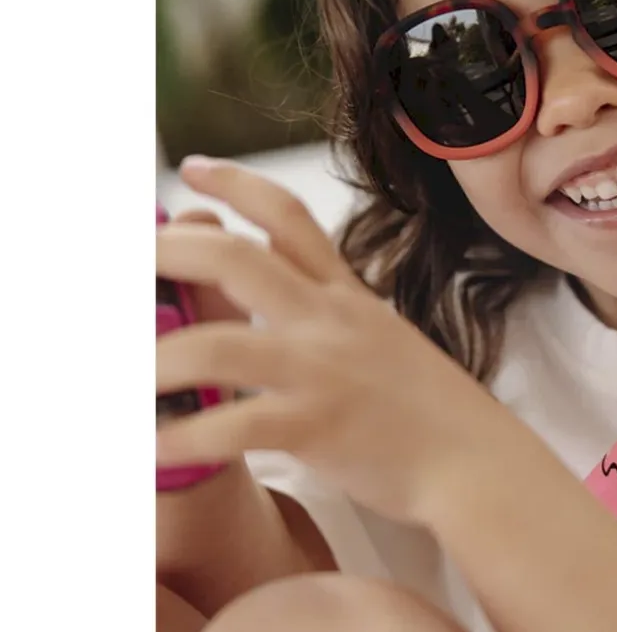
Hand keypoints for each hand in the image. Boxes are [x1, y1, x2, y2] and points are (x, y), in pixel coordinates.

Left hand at [156, 158, 508, 525]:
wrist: (479, 462)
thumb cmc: (430, 411)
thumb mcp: (384, 341)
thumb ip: (332, 318)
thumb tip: (278, 307)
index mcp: (346, 296)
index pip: (288, 215)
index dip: (235, 184)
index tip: (192, 169)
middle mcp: (330, 321)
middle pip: (236, 258)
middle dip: (166, 250)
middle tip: (123, 256)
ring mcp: (323, 371)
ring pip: (217, 345)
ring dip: (156, 359)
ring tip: (122, 376)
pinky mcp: (318, 427)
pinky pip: (235, 427)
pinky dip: (185, 437)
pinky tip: (156, 448)